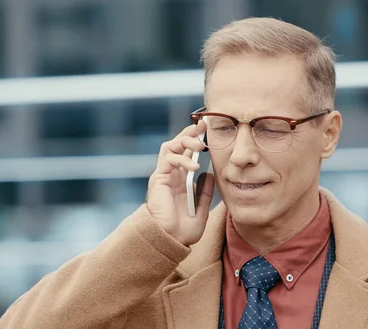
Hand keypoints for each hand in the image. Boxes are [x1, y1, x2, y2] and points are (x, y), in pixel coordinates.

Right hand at [145, 120, 215, 245]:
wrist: (169, 241)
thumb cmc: (182, 230)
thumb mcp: (201, 210)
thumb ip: (205, 193)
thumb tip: (209, 174)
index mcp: (181, 181)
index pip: (187, 154)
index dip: (196, 141)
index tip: (208, 132)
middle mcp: (171, 175)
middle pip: (178, 145)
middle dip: (190, 133)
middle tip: (203, 127)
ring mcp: (163, 175)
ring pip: (171, 147)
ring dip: (185, 141)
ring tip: (200, 145)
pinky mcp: (158, 179)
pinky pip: (168, 159)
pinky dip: (181, 158)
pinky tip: (194, 166)